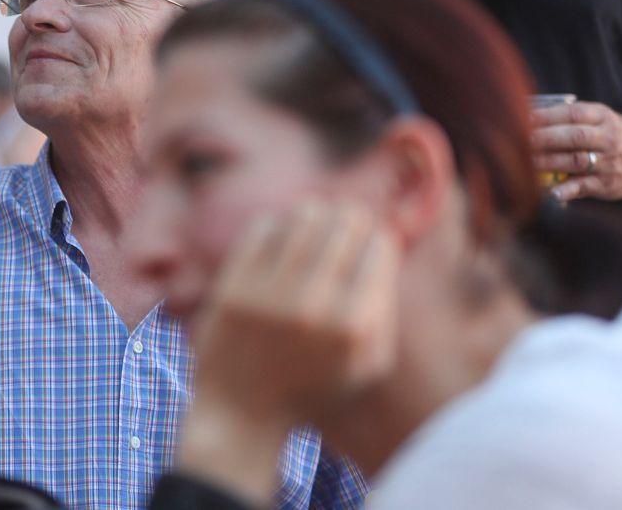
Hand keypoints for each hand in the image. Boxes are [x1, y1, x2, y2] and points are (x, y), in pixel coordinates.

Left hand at [186, 201, 399, 428]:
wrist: (242, 410)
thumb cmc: (314, 387)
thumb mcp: (368, 364)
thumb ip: (386, 312)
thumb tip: (387, 251)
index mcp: (355, 326)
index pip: (379, 251)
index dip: (380, 237)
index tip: (373, 237)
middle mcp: (315, 305)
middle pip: (344, 228)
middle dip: (352, 216)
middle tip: (349, 214)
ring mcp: (270, 294)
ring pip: (303, 220)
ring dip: (315, 211)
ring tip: (319, 213)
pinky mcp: (234, 286)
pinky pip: (262, 230)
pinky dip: (277, 222)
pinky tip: (283, 227)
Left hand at [532, 101, 621, 200]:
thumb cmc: (609, 133)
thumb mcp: (598, 117)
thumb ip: (568, 116)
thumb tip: (526, 114)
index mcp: (602, 117)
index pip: (572, 113)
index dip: (546, 116)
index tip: (522, 117)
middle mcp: (608, 138)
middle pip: (573, 137)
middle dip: (543, 138)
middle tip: (518, 140)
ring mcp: (609, 163)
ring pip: (576, 161)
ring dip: (548, 162)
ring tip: (525, 161)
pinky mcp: (607, 184)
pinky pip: (584, 187)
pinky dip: (567, 190)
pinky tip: (551, 192)